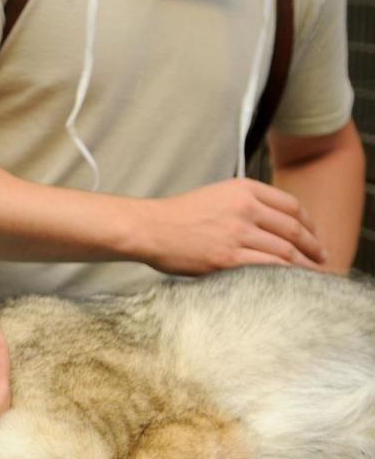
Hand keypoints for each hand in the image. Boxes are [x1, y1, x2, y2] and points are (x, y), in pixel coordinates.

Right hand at [138, 178, 327, 273]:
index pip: (291, 205)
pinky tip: (292, 283)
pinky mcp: (228, 258)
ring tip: (314, 275)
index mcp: (243, 189)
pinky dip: (286, 276)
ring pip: (286, 251)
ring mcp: (237, 234)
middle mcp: (244, 208)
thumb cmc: (178, 216)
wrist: (149, 228)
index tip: (315, 236)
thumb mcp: (216, 195)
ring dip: (305, 266)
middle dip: (314, 247)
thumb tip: (273, 223)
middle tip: (322, 258)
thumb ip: (245, 203)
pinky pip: (269, 268)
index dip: (310, 223)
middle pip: (294, 229)